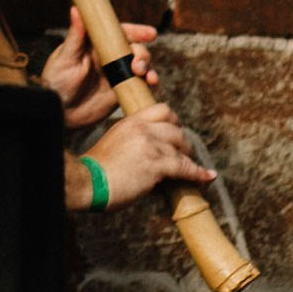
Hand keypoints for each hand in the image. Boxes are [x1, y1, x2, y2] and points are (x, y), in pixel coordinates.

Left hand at [42, 7, 157, 128]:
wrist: (59, 112)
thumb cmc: (56, 80)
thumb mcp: (65, 58)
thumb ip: (75, 36)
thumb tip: (76, 9)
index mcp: (97, 44)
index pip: (119, 33)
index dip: (137, 31)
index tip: (150, 34)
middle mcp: (110, 57)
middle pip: (134, 49)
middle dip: (142, 54)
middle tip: (137, 65)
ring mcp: (117, 74)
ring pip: (142, 66)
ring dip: (148, 68)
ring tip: (145, 76)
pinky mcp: (122, 90)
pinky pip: (142, 85)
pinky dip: (150, 84)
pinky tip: (151, 86)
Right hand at [69, 103, 212, 210]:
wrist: (86, 181)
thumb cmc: (96, 170)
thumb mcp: (114, 144)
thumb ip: (133, 142)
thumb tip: (151, 156)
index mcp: (130, 121)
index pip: (162, 110)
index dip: (173, 122)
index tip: (176, 134)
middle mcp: (141, 128)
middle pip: (176, 128)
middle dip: (184, 142)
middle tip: (186, 154)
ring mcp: (150, 145)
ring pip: (182, 147)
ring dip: (190, 159)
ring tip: (197, 170)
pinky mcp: (156, 164)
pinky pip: (185, 167)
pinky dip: (198, 173)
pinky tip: (207, 177)